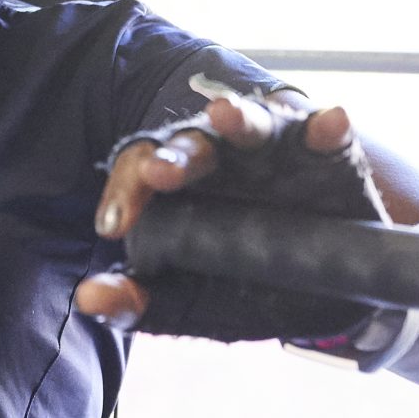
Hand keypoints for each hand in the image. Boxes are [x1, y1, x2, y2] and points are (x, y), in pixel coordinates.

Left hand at [74, 97, 378, 339]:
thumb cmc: (237, 282)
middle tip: (160, 174)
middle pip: (190, 143)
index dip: (125, 192)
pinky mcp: (326, 156)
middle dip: (176, 156)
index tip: (113, 227)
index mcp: (177, 184)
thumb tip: (88, 299)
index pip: (139, 171)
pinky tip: (330, 123)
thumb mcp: (186, 300)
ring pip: (252, 123)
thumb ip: (136, 300)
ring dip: (240, 118)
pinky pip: (322, 135)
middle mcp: (221, 156)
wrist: (319, 292)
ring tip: (228, 117)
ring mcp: (275, 150)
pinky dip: (324, 128)